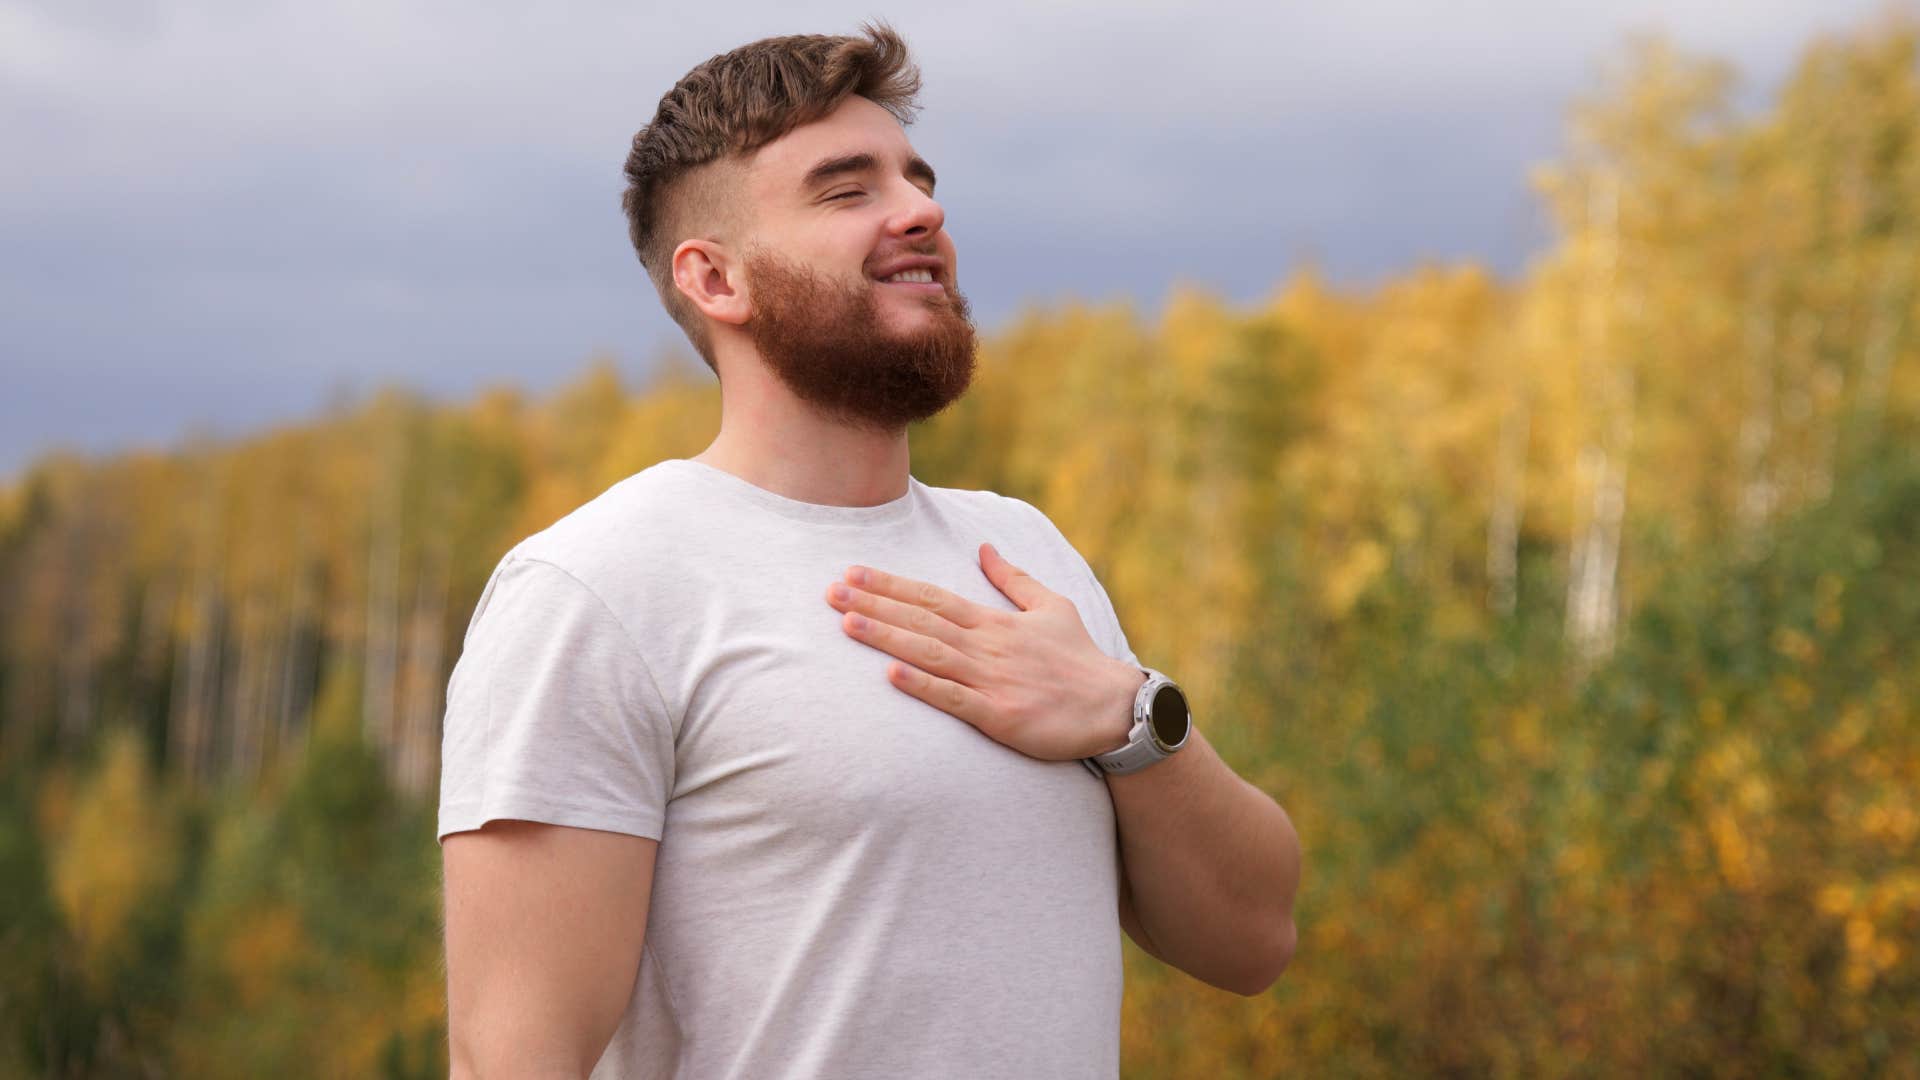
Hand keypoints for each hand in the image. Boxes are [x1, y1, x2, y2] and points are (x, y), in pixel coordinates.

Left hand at [825, 542, 1144, 761]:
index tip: (854, 572)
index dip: (891, 585)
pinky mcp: (999, 715)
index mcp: (994, 622)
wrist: (1116, 707)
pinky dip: (921, 685)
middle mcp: (987, 646)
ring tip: (847, 623)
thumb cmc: (1080, 659)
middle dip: (874, 604)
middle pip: (921, 620)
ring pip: (929, 653)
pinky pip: (953, 698)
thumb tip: (984, 547)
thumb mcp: (1052, 606)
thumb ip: (1013, 579)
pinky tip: (890, 675)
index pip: (933, 597)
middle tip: (831, 591)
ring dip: (887, 637)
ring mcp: (991, 680)